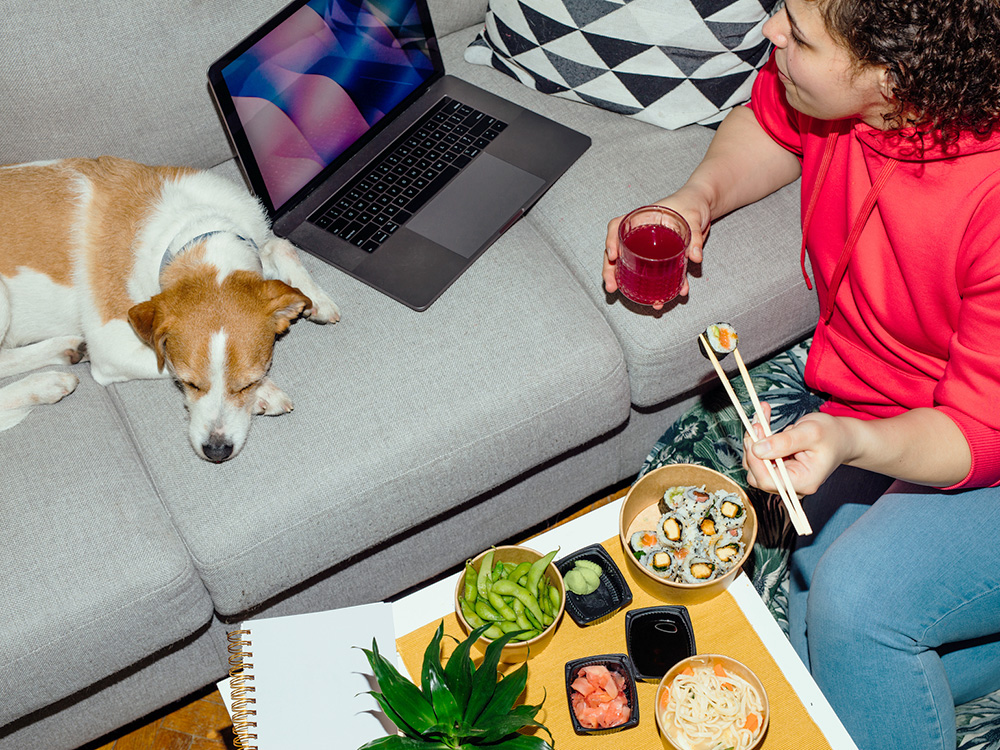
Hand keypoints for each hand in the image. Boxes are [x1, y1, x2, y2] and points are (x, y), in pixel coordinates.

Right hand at [602, 189, 710, 309]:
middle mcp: (642, 234)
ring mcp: (651, 248)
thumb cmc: (692, 203)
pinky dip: (662, 287)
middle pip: (619, 252)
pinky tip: (668, 297)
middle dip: (611, 271)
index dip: (611, 241)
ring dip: (632, 285)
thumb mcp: (693, 216)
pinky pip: (658, 274)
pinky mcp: (664, 258)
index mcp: (642, 218)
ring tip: (638, 299)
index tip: (613, 256)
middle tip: (612, 286)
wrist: (704, 206)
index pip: (617, 227)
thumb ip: (695, 236)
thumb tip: (695, 257)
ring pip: (633, 267)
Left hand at [742, 403, 849, 496]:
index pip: (767, 480)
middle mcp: (792, 485)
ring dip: (753, 441)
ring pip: (755, 464)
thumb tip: (758, 449)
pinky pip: (759, 457)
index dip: (755, 459)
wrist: (840, 437)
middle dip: (752, 447)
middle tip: (757, 422)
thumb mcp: (810, 432)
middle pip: (757, 474)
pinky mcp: (778, 469)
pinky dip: (758, 439)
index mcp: (803, 482)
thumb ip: (785, 442)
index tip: (754, 435)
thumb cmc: (831, 435)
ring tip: (761, 419)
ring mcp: (784, 478)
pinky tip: (763, 423)